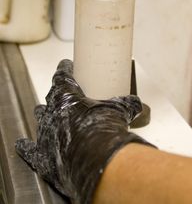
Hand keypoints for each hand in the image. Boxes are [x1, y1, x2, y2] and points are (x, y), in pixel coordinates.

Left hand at [15, 59, 150, 203]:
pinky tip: (23, 144)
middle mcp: (52, 110)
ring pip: (41, 118)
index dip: (64, 68)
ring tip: (50, 115)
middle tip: (66, 94)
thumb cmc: (104, 128)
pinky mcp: (42, 154)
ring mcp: (45, 132)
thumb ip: (128, 103)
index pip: (62, 75)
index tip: (66, 64)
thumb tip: (136, 102)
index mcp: (67, 94)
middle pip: (51, 97)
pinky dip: (27, 146)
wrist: (97, 158)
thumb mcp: (120, 109)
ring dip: (46, 116)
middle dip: (57, 93)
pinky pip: (30, 149)